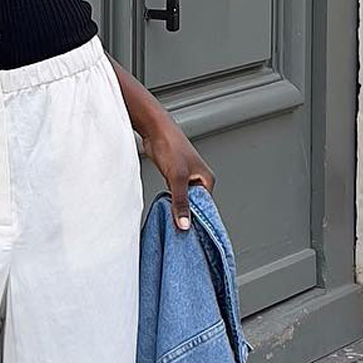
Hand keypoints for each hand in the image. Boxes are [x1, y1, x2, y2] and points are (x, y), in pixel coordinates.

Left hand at [142, 116, 213, 230]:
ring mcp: (185, 179)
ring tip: (170, 220)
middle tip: (177, 228)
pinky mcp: (173, 177)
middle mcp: (198, 180)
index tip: (188, 232)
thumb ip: (180, 202)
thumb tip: (184, 223)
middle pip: (194, 205)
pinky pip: (174, 195)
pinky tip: (164, 208)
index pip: (205, 207)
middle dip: (185, 214)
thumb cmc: (170, 146)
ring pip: (183, 200)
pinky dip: (170, 201)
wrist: (155, 130)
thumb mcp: (177, 178)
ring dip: (176, 208)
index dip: (196, 219)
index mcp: (207, 180)